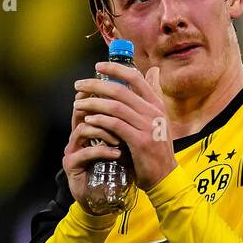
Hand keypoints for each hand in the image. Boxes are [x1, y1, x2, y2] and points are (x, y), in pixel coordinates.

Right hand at [63, 88, 128, 213]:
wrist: (103, 199)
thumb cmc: (116, 170)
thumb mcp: (124, 146)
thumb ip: (127, 128)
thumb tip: (145, 108)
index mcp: (88, 129)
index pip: (91, 105)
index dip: (102, 97)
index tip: (122, 98)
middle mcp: (77, 136)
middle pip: (83, 112)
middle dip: (103, 110)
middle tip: (122, 113)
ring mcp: (72, 149)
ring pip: (83, 130)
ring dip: (104, 131)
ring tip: (120, 140)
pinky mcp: (71, 164)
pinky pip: (86, 152)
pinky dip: (103, 151)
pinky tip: (116, 154)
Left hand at [73, 62, 175, 190]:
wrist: (164, 175)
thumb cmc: (156, 148)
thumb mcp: (159, 119)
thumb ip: (153, 96)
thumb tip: (154, 71)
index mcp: (157, 104)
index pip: (135, 78)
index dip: (115, 69)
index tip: (97, 67)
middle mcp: (153, 112)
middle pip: (120, 90)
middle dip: (96, 85)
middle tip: (79, 85)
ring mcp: (147, 126)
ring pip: (115, 106)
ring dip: (93, 103)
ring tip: (78, 103)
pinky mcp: (139, 141)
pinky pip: (115, 125)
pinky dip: (99, 120)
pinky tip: (88, 119)